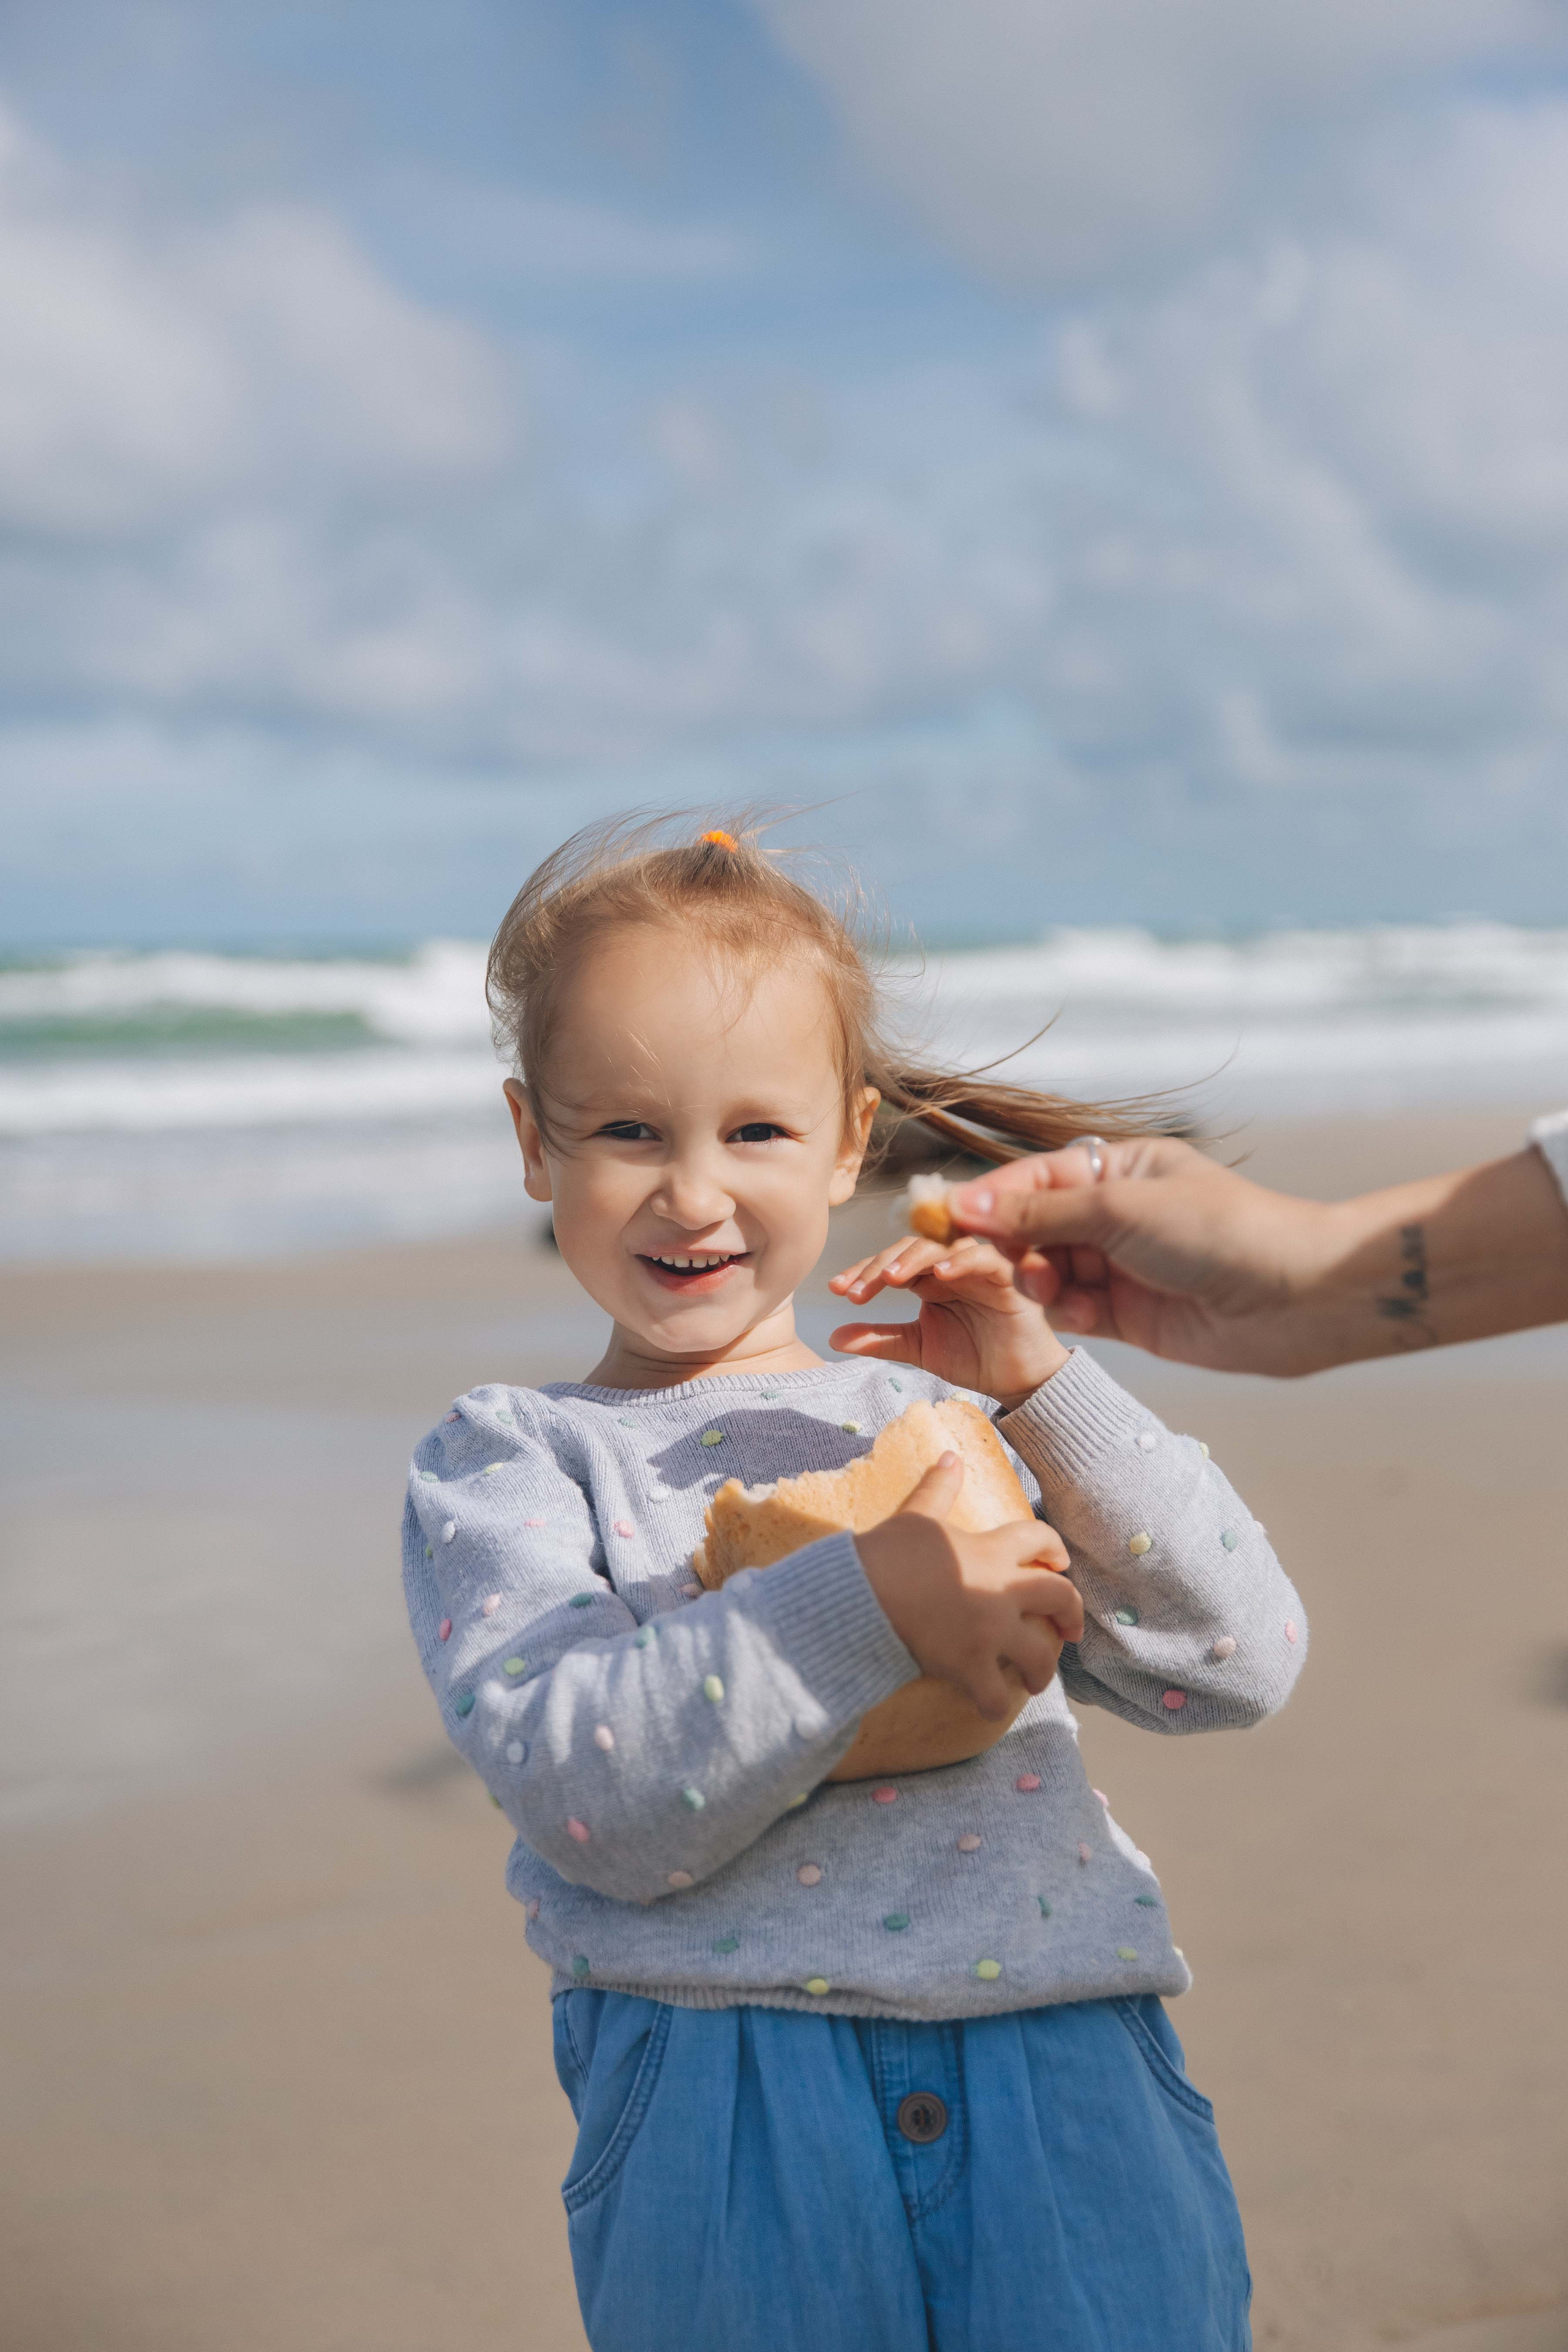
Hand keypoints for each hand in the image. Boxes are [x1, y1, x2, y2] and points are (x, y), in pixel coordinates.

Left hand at [829, 1230, 1068, 1408]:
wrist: (1018, 1381)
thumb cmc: (973, 1358)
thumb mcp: (918, 1348)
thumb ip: (879, 1339)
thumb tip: (832, 1338)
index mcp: (928, 1277)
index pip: (891, 1261)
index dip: (863, 1271)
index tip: (837, 1289)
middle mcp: (950, 1265)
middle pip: (911, 1247)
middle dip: (880, 1265)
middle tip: (856, 1290)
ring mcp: (978, 1267)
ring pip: (943, 1246)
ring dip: (914, 1258)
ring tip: (890, 1279)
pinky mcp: (1007, 1276)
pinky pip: (984, 1258)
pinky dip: (961, 1261)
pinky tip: (939, 1276)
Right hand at [854, 1455, 1083, 1718]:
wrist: (860, 1597)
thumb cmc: (887, 1554)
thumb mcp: (916, 1515)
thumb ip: (938, 1488)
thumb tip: (951, 1456)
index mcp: (992, 1550)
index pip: (1040, 1539)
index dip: (1054, 1549)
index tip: (1059, 1562)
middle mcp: (1001, 1591)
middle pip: (1060, 1598)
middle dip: (1071, 1616)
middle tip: (1070, 1630)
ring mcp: (990, 1632)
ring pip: (1039, 1656)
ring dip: (1042, 1669)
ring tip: (1035, 1678)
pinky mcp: (969, 1666)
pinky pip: (996, 1696)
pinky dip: (995, 1705)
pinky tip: (991, 1706)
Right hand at [935, 1137, 1342, 1374]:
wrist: (1295, 1297)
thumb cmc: (1220, 1231)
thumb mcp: (1121, 1209)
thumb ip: (1040, 1214)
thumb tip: (964, 1205)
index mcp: (1117, 1168)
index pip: (1031, 1182)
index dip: (985, 1202)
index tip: (940, 1223)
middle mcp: (1114, 1214)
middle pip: (1030, 1230)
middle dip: (1000, 1247)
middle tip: (966, 1268)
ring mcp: (1119, 1265)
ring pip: (1045, 1272)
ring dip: (1032, 1282)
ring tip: (1039, 1288)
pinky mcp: (1127, 1315)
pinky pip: (1072, 1310)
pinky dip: (1063, 1312)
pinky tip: (1073, 1312)